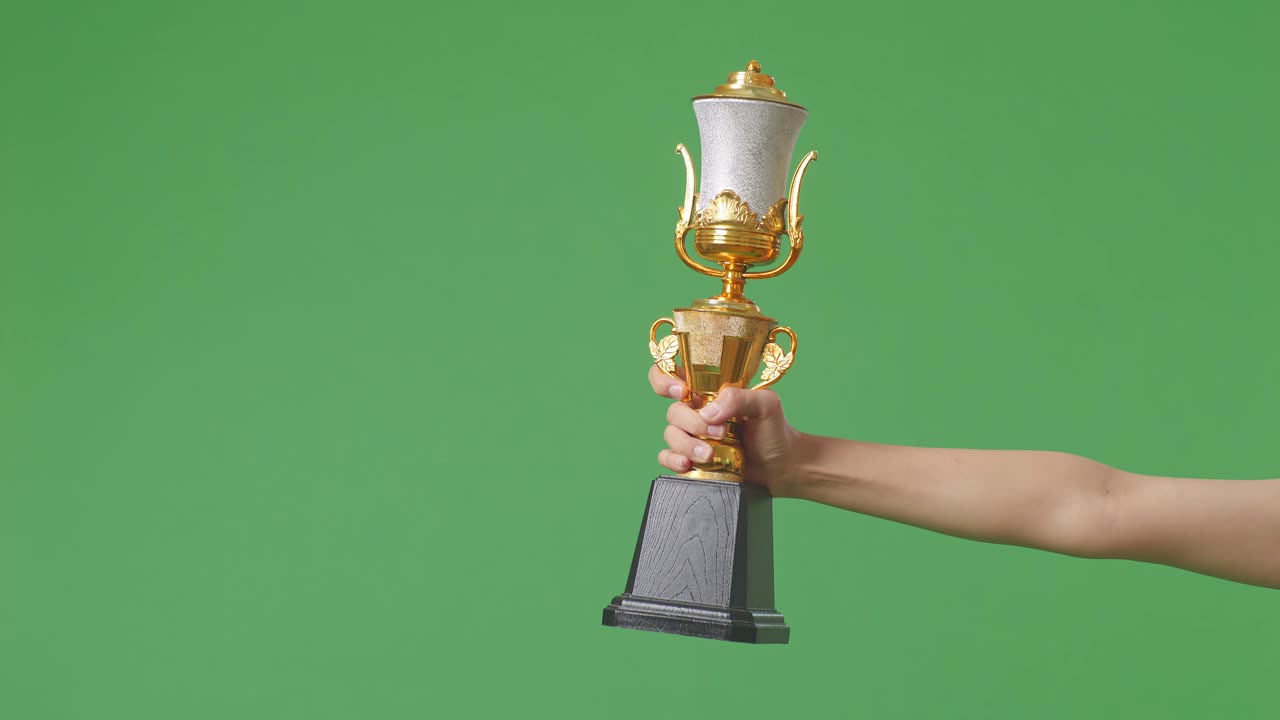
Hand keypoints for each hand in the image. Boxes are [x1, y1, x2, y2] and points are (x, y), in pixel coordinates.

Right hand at [647, 364, 802, 495]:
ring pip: (670, 435)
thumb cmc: (774, 429)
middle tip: (721, 433)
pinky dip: (673, 460)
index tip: (681, 391)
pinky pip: (666, 457)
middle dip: (693, 423)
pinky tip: (688, 465)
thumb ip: (739, 398)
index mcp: (709, 391)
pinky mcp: (691, 458)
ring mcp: (692, 435)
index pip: (673, 374)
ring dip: (687, 445)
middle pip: (673, 411)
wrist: (782, 465)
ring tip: (711, 455)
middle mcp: (696, 411)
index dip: (665, 379)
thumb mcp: (766, 404)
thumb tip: (707, 413)